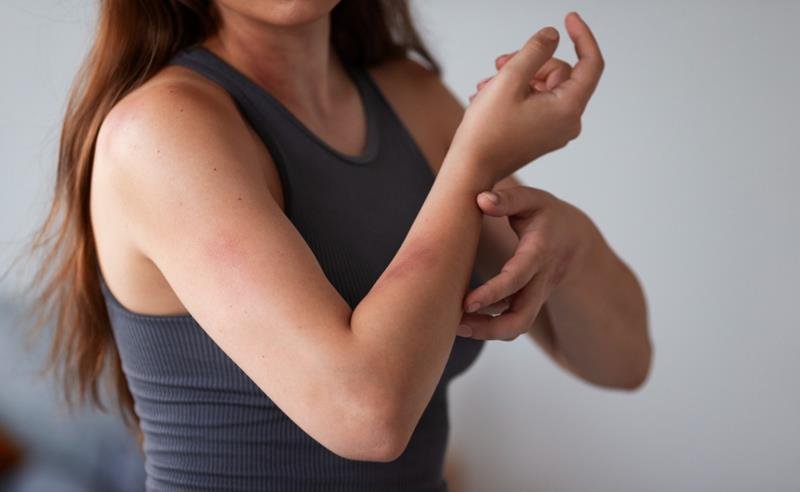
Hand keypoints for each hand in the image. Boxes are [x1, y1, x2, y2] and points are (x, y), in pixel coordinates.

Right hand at [449, 11, 604, 182]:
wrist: (470, 170)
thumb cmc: (486, 132)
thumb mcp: (510, 79)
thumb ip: (535, 51)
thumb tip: (552, 36)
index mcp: (568, 109)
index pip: (590, 63)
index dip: (582, 36)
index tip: (569, 18)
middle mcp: (568, 122)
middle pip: (560, 73)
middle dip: (530, 62)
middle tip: (499, 64)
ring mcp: (555, 130)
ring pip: (544, 86)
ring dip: (517, 78)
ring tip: (487, 84)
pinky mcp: (542, 135)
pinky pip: (536, 102)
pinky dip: (516, 94)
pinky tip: (489, 96)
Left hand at [456, 185, 593, 340]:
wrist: (574, 239)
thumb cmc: (546, 214)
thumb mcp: (532, 199)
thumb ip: (508, 199)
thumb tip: (482, 200)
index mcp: (539, 252)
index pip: (518, 278)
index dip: (493, 293)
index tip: (466, 303)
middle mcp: (541, 280)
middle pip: (522, 317)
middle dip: (491, 328)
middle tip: (457, 325)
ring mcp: (536, 295)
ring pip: (517, 326)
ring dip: (487, 332)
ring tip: (455, 327)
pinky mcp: (528, 303)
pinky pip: (511, 322)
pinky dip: (489, 326)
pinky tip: (463, 321)